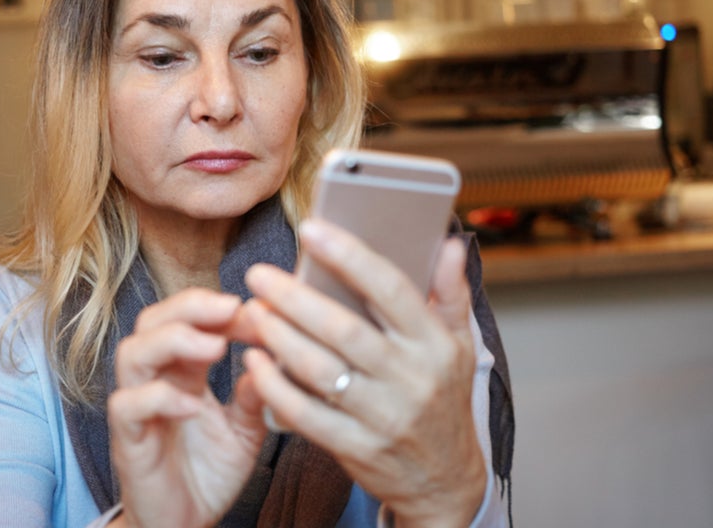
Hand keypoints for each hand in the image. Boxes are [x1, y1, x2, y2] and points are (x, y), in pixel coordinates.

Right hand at [107, 288, 268, 527]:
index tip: (260, 311)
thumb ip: (256, 395)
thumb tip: (275, 356)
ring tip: (215, 347)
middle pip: (153, 320)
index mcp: (184, 371)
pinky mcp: (129, 440)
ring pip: (133, 352)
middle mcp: (157, 380)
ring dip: (173, 340)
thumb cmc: (209, 473)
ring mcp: (139, 408)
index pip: (190, 319)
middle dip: (191, 306)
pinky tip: (194, 405)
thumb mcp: (246, 430)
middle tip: (231, 307)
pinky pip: (129, 405)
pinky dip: (159, 397)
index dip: (221, 309)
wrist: (185, 526)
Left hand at [241, 219, 485, 527]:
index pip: (391, 289)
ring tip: (253, 312)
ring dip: (279, 338)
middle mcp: (411, 379)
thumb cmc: (443, 400)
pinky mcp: (356, 447)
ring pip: (320, 370)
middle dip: (295, 298)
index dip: (350, 256)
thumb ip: (450, 292)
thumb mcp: (459, 345)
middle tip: (259, 274)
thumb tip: (450, 242)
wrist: (444, 481)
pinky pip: (305, 414)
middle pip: (345, 329)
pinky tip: (253, 362)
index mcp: (434, 344)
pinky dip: (274, 386)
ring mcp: (383, 416)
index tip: (311, 229)